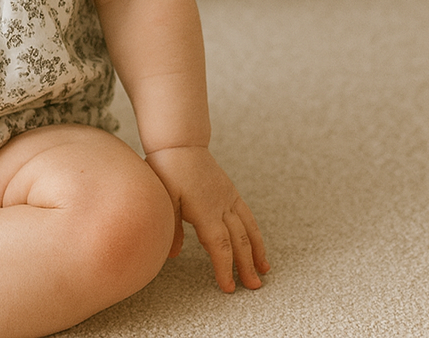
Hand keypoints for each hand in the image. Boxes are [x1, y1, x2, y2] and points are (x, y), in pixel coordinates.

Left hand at [144, 145, 268, 292]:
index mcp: (205, 210)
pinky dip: (254, 231)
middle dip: (246, 266)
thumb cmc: (168, 167)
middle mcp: (221, 205)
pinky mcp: (230, 191)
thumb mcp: (164, 197)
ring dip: (256, 251)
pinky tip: (256, 242)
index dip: (225, 268)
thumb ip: (171, 227)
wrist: (179, 142)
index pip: (219, 246)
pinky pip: (247, 215)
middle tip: (253, 286)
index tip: (229, 287)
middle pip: (238, 241)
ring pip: (248, 228)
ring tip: (264, 269)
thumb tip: (173, 254)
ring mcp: (228, 197)